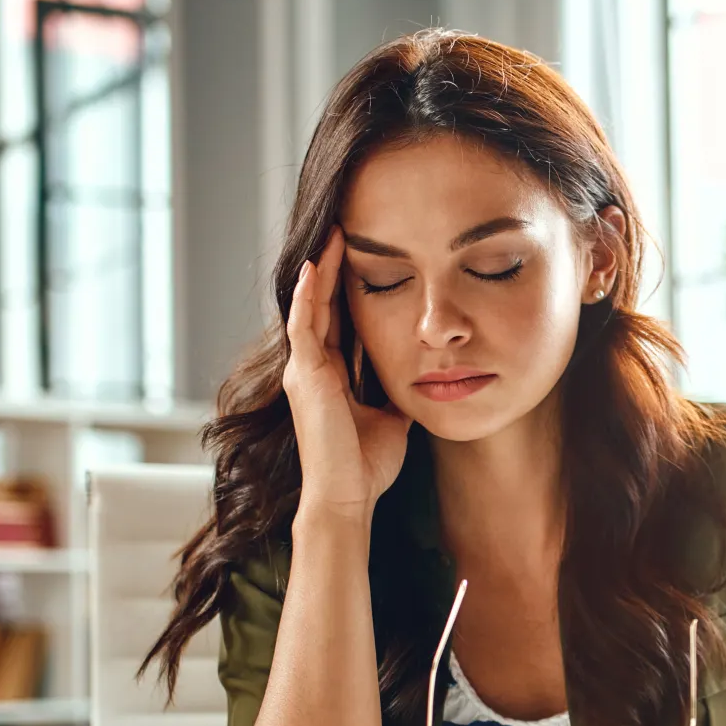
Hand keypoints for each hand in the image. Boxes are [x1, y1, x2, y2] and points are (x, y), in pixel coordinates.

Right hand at [284, 226, 410, 518]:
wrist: (347, 496)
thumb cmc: (365, 466)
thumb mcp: (390, 418)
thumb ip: (396, 394)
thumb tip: (422, 379)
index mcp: (331, 376)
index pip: (338, 320)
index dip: (347, 289)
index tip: (363, 256)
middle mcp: (312, 368)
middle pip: (320, 305)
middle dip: (331, 268)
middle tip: (343, 229)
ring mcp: (304, 370)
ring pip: (308, 306)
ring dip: (319, 270)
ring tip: (333, 234)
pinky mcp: (305, 376)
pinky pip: (303, 325)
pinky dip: (307, 295)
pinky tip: (314, 268)